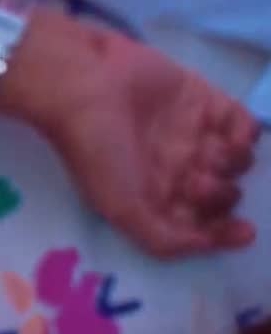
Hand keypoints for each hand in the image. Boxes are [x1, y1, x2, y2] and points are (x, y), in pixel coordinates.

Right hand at [41, 29, 259, 257]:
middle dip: (221, 195)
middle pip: (225, 196)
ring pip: (240, 163)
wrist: (86, 89)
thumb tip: (209, 244)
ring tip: (208, 152)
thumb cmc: (99, 153)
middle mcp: (177, 172)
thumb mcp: (122, 210)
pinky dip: (247, 134)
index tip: (242, 231)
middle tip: (196, 180)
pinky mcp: (205, 103)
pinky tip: (229, 135)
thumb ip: (164, 240)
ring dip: (235, 164)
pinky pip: (246, 125)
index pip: (202, 226)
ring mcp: (194, 137)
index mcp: (155, 200)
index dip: (226, 233)